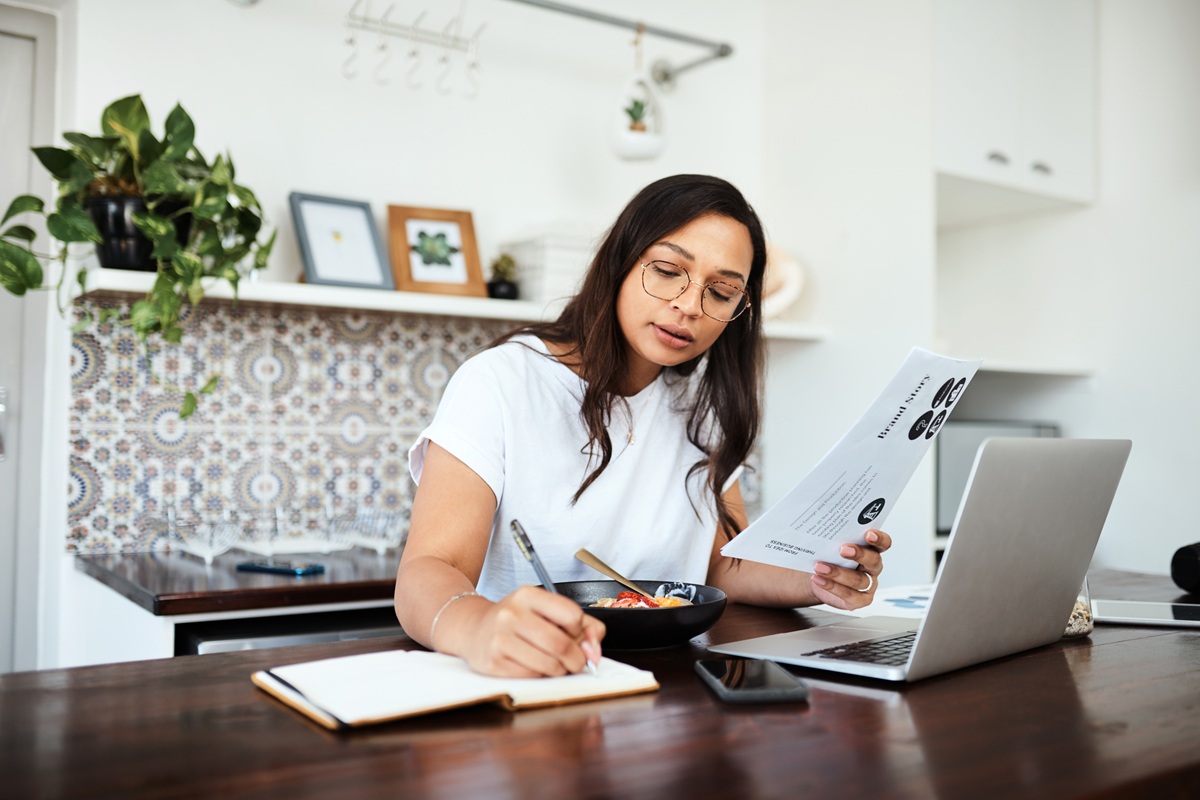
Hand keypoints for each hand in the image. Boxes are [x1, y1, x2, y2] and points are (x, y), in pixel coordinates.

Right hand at [458, 585, 605, 677]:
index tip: (576, 636)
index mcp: (528, 595)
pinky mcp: (493, 662)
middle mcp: (512, 613)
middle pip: (561, 643)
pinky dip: (540, 676)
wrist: (474, 629)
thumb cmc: (517, 621)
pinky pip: (532, 676)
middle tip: (575, 662)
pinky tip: (534, 667)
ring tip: (554, 664)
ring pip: (549, 664)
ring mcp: (500, 638)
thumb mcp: (547, 611)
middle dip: (576, 659)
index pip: (572, 615)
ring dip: (560, 671)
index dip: (580, 631)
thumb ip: (583, 625)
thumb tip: (594, 651)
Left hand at [809, 529, 890, 610]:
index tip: (868, 534)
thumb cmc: (828, 557)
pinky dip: (832, 587)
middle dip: (859, 554)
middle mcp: (872, 567)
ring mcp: (868, 584)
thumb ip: (834, 538)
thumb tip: (823, 527)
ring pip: (858, 580)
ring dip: (838, 573)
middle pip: (873, 560)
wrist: (817, 577)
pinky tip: (819, 579)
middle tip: (843, 550)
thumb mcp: (831, 545)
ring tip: (820, 567)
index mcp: (871, 550)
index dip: (879, 539)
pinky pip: (849, 594)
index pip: (883, 543)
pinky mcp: (859, 600)